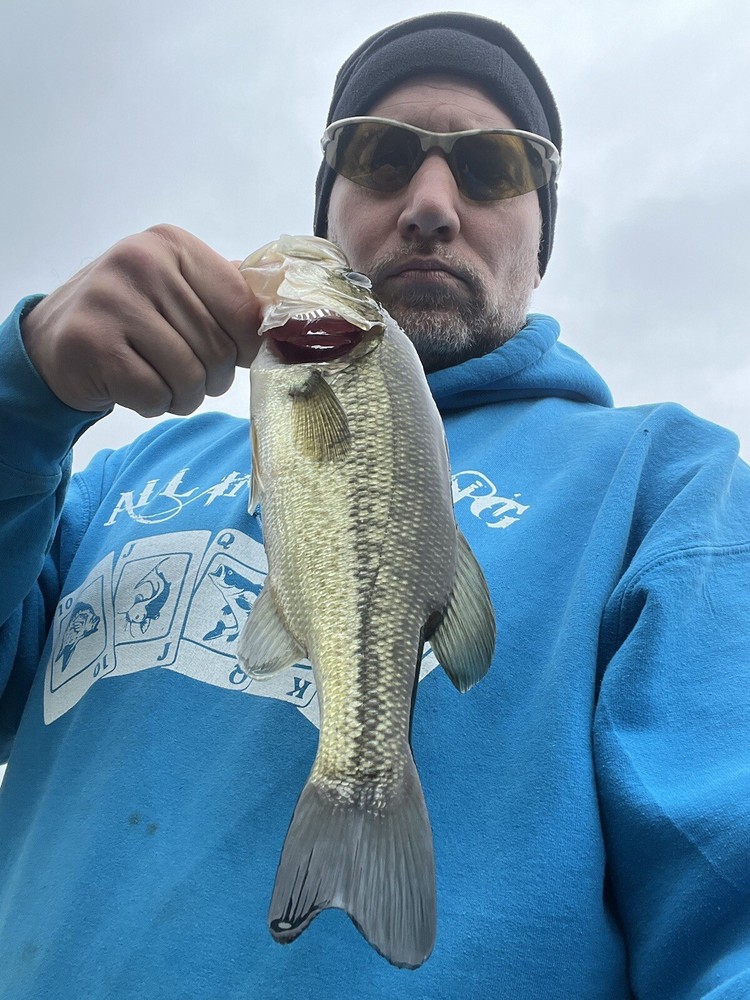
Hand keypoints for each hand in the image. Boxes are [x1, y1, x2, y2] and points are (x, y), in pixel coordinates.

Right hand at [20, 224, 261, 415]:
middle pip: (219, 349)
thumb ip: (229, 294)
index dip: (248, 348)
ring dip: (184, 397)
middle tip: (191, 377)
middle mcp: (141, 263)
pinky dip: (154, 405)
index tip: (235, 357)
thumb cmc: (132, 316)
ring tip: (163, 384)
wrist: (55, 338)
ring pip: (189, 377)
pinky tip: (135, 389)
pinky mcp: (91, 345)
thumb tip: (287, 312)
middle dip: (213, 379)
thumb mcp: (178, 288)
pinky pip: (155, 395)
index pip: (244, 310)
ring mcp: (111, 302)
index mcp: (174, 245)